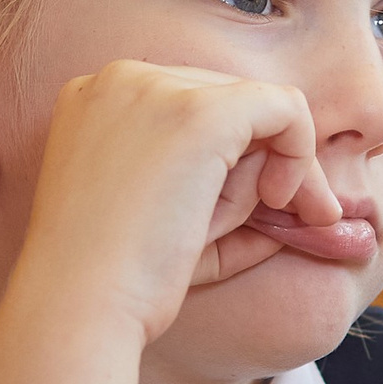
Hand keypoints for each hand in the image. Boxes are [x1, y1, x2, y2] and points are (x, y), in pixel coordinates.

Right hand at [10, 60, 341, 347]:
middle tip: (304, 216)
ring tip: (250, 227)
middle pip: (229, 99)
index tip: (261, 204)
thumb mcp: (165, 215)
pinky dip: (300, 153)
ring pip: (258, 109)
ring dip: (273, 170)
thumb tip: (288, 172)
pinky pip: (285, 108)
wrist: (78, 305)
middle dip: (270, 157)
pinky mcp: (202, 115)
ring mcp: (159, 89)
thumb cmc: (115, 278)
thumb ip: (218, 182)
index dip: (234, 152)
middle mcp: (122, 78)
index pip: (191, 103)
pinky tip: (279, 201)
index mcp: (98, 98)